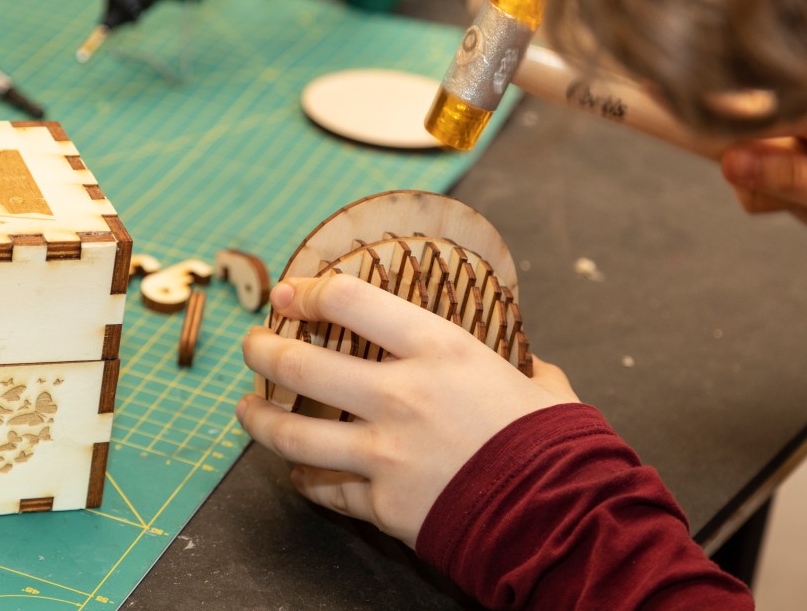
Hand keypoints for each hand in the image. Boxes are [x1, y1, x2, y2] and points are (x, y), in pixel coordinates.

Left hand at [236, 273, 577, 548]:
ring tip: (244, 410)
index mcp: (438, 349)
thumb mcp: (540, 384)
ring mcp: (384, 453)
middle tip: (253, 345)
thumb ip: (518, 367)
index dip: (311, 290)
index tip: (290, 293)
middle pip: (302, 365)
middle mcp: (400, 395)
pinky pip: (327, 492)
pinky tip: (297, 476)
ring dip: (259, 419)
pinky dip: (306, 484)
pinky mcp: (382, 505)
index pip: (352, 301)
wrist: (561, 517)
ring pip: (293, 435)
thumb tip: (524, 363)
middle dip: (264, 350)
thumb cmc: (556, 442)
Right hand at [720, 110, 806, 250]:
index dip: (724, 129)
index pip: (758, 112)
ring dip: (795, 197)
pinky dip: (806, 195)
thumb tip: (730, 161)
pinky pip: (790, 168)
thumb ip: (791, 180)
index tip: (691, 134)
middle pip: (756, 141)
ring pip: (770, 161)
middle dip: (773, 184)